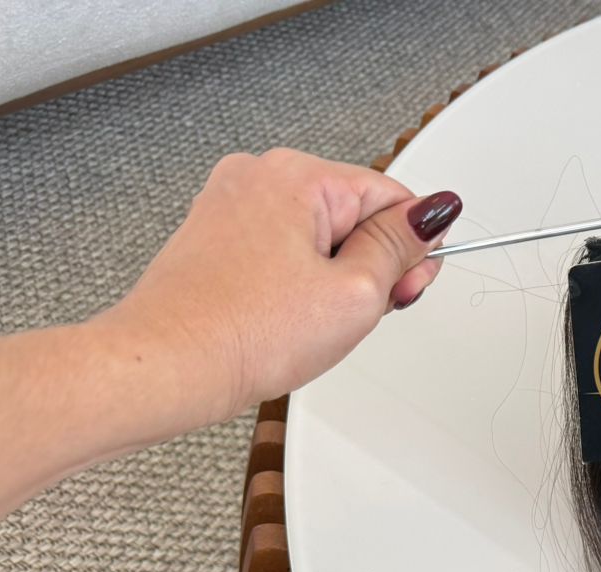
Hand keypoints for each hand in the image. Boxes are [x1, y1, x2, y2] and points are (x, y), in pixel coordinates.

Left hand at [97, 147, 461, 426]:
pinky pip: (283, 250)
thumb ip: (401, 247)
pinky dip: (298, 283)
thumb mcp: (355, 294)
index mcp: (297, 175)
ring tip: (313, 321)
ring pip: (320, 236)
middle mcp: (258, 175)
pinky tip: (288, 318)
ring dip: (335, 279)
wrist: (167, 366)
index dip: (413, 249)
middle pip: (355, 214)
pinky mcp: (216, 236)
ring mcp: (231, 204)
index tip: (407, 288)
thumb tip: (432, 213)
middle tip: (355, 313)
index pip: (392, 196)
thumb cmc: (242, 333)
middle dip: (371, 266)